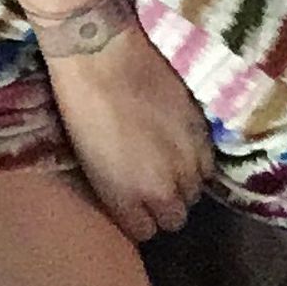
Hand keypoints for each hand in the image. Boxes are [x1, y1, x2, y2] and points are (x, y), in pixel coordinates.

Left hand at [44, 21, 214, 241]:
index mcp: (126, 197)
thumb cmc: (79, 104)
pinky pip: (207, 164)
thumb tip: (131, 200)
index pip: (146, 232)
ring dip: (182, 180)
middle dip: (164, 203)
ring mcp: (188, 162)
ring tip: (164, 157)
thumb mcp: (87, 159)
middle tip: (149, 179)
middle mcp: (163, 189)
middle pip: (175, 217)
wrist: (102, 53)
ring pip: (195, 192)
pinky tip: (178, 140)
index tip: (133, 201)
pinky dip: (196, 158)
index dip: (139, 216)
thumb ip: (116, 190)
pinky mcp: (203, 134)